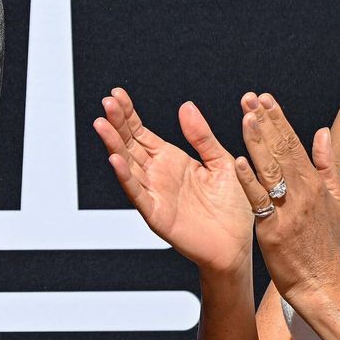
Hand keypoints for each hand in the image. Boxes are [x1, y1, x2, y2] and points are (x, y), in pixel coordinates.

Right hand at [93, 88, 258, 273]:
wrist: (237, 245)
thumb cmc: (231, 207)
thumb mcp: (220, 161)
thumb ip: (202, 137)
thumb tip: (185, 106)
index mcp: (171, 160)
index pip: (142, 132)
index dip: (129, 114)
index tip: (117, 94)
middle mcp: (157, 175)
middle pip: (130, 144)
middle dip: (117, 123)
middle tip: (107, 102)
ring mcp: (154, 194)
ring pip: (128, 165)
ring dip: (114, 145)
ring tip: (102, 124)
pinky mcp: (157, 215)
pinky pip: (138, 194)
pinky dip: (126, 177)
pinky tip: (115, 159)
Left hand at [238, 92, 339, 302]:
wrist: (321, 281)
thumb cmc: (325, 242)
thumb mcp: (337, 200)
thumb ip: (327, 164)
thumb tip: (322, 131)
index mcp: (315, 183)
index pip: (294, 143)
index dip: (278, 119)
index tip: (264, 98)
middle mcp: (303, 191)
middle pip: (281, 150)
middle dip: (265, 121)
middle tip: (249, 98)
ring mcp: (288, 209)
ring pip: (270, 169)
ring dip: (257, 142)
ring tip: (246, 118)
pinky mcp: (273, 228)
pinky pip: (259, 200)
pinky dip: (249, 180)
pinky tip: (237, 162)